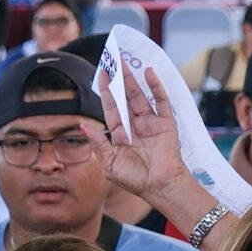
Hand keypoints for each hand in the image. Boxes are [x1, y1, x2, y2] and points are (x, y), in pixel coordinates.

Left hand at [97, 61, 188, 201]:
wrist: (160, 188)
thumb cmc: (135, 180)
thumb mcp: (109, 164)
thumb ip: (99, 143)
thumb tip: (85, 125)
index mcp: (121, 135)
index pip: (111, 108)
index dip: (106, 92)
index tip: (101, 75)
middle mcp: (135, 126)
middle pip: (125, 98)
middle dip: (119, 81)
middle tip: (112, 62)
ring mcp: (151, 123)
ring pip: (140, 96)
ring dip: (133, 80)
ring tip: (125, 63)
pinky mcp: (166, 123)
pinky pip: (161, 101)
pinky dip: (156, 86)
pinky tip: (149, 72)